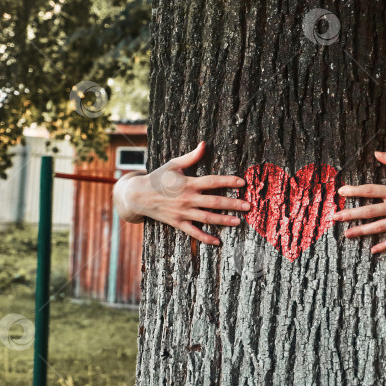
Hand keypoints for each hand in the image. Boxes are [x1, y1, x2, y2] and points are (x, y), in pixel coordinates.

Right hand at [113, 141, 249, 244]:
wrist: (137, 195)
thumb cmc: (157, 177)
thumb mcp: (173, 165)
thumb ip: (191, 157)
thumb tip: (204, 144)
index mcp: (188, 182)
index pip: (212, 181)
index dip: (228, 181)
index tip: (242, 182)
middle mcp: (187, 198)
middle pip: (214, 202)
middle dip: (233, 204)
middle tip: (248, 206)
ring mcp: (183, 212)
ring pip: (207, 218)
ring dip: (223, 220)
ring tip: (238, 222)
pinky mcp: (178, 223)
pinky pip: (193, 232)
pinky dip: (205, 238)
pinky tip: (217, 241)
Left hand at [334, 152, 385, 253]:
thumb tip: (375, 152)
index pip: (370, 190)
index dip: (354, 191)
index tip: (340, 192)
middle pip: (369, 211)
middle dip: (350, 214)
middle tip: (334, 217)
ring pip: (379, 228)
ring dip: (361, 231)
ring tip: (346, 234)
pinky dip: (384, 245)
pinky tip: (372, 250)